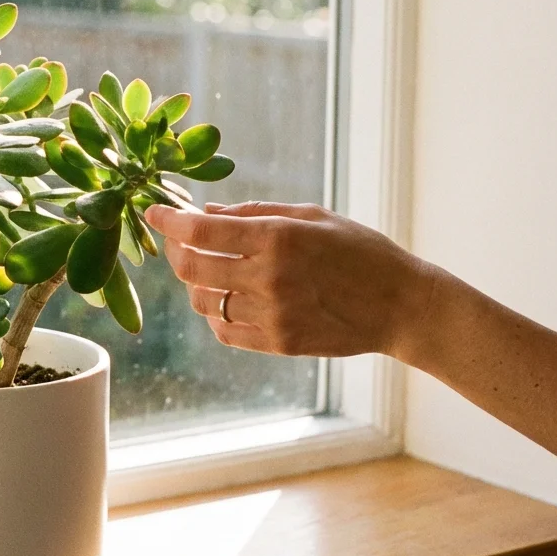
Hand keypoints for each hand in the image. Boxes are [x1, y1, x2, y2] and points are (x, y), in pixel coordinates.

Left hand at [144, 201, 438, 358]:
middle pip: (192, 268)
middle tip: (179, 242)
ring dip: (197, 284)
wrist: (401, 306)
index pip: (202, 231)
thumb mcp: (313, 216)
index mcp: (279, 238)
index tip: (154, 213)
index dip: (169, 222)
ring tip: (210, 270)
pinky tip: (228, 298)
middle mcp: (269, 278)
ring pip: (203, 301)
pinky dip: (216, 313)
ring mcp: (272, 314)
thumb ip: (255, 213)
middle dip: (176, 251)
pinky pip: (223, 330)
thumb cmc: (360, 252)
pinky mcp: (277, 343)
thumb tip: (206, 212)